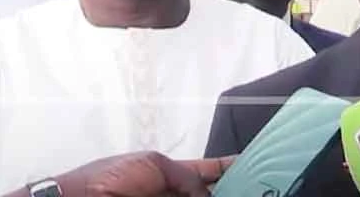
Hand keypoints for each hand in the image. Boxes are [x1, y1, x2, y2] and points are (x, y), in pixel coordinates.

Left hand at [58, 151, 235, 196]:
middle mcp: (169, 193)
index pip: (206, 170)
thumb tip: (207, 195)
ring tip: (243, 195)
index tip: (250, 168)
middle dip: (227, 190)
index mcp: (166, 172)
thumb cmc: (106, 180)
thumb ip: (188, 178)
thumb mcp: (154, 166)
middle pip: (205, 193)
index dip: (227, 168)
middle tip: (253, 190)